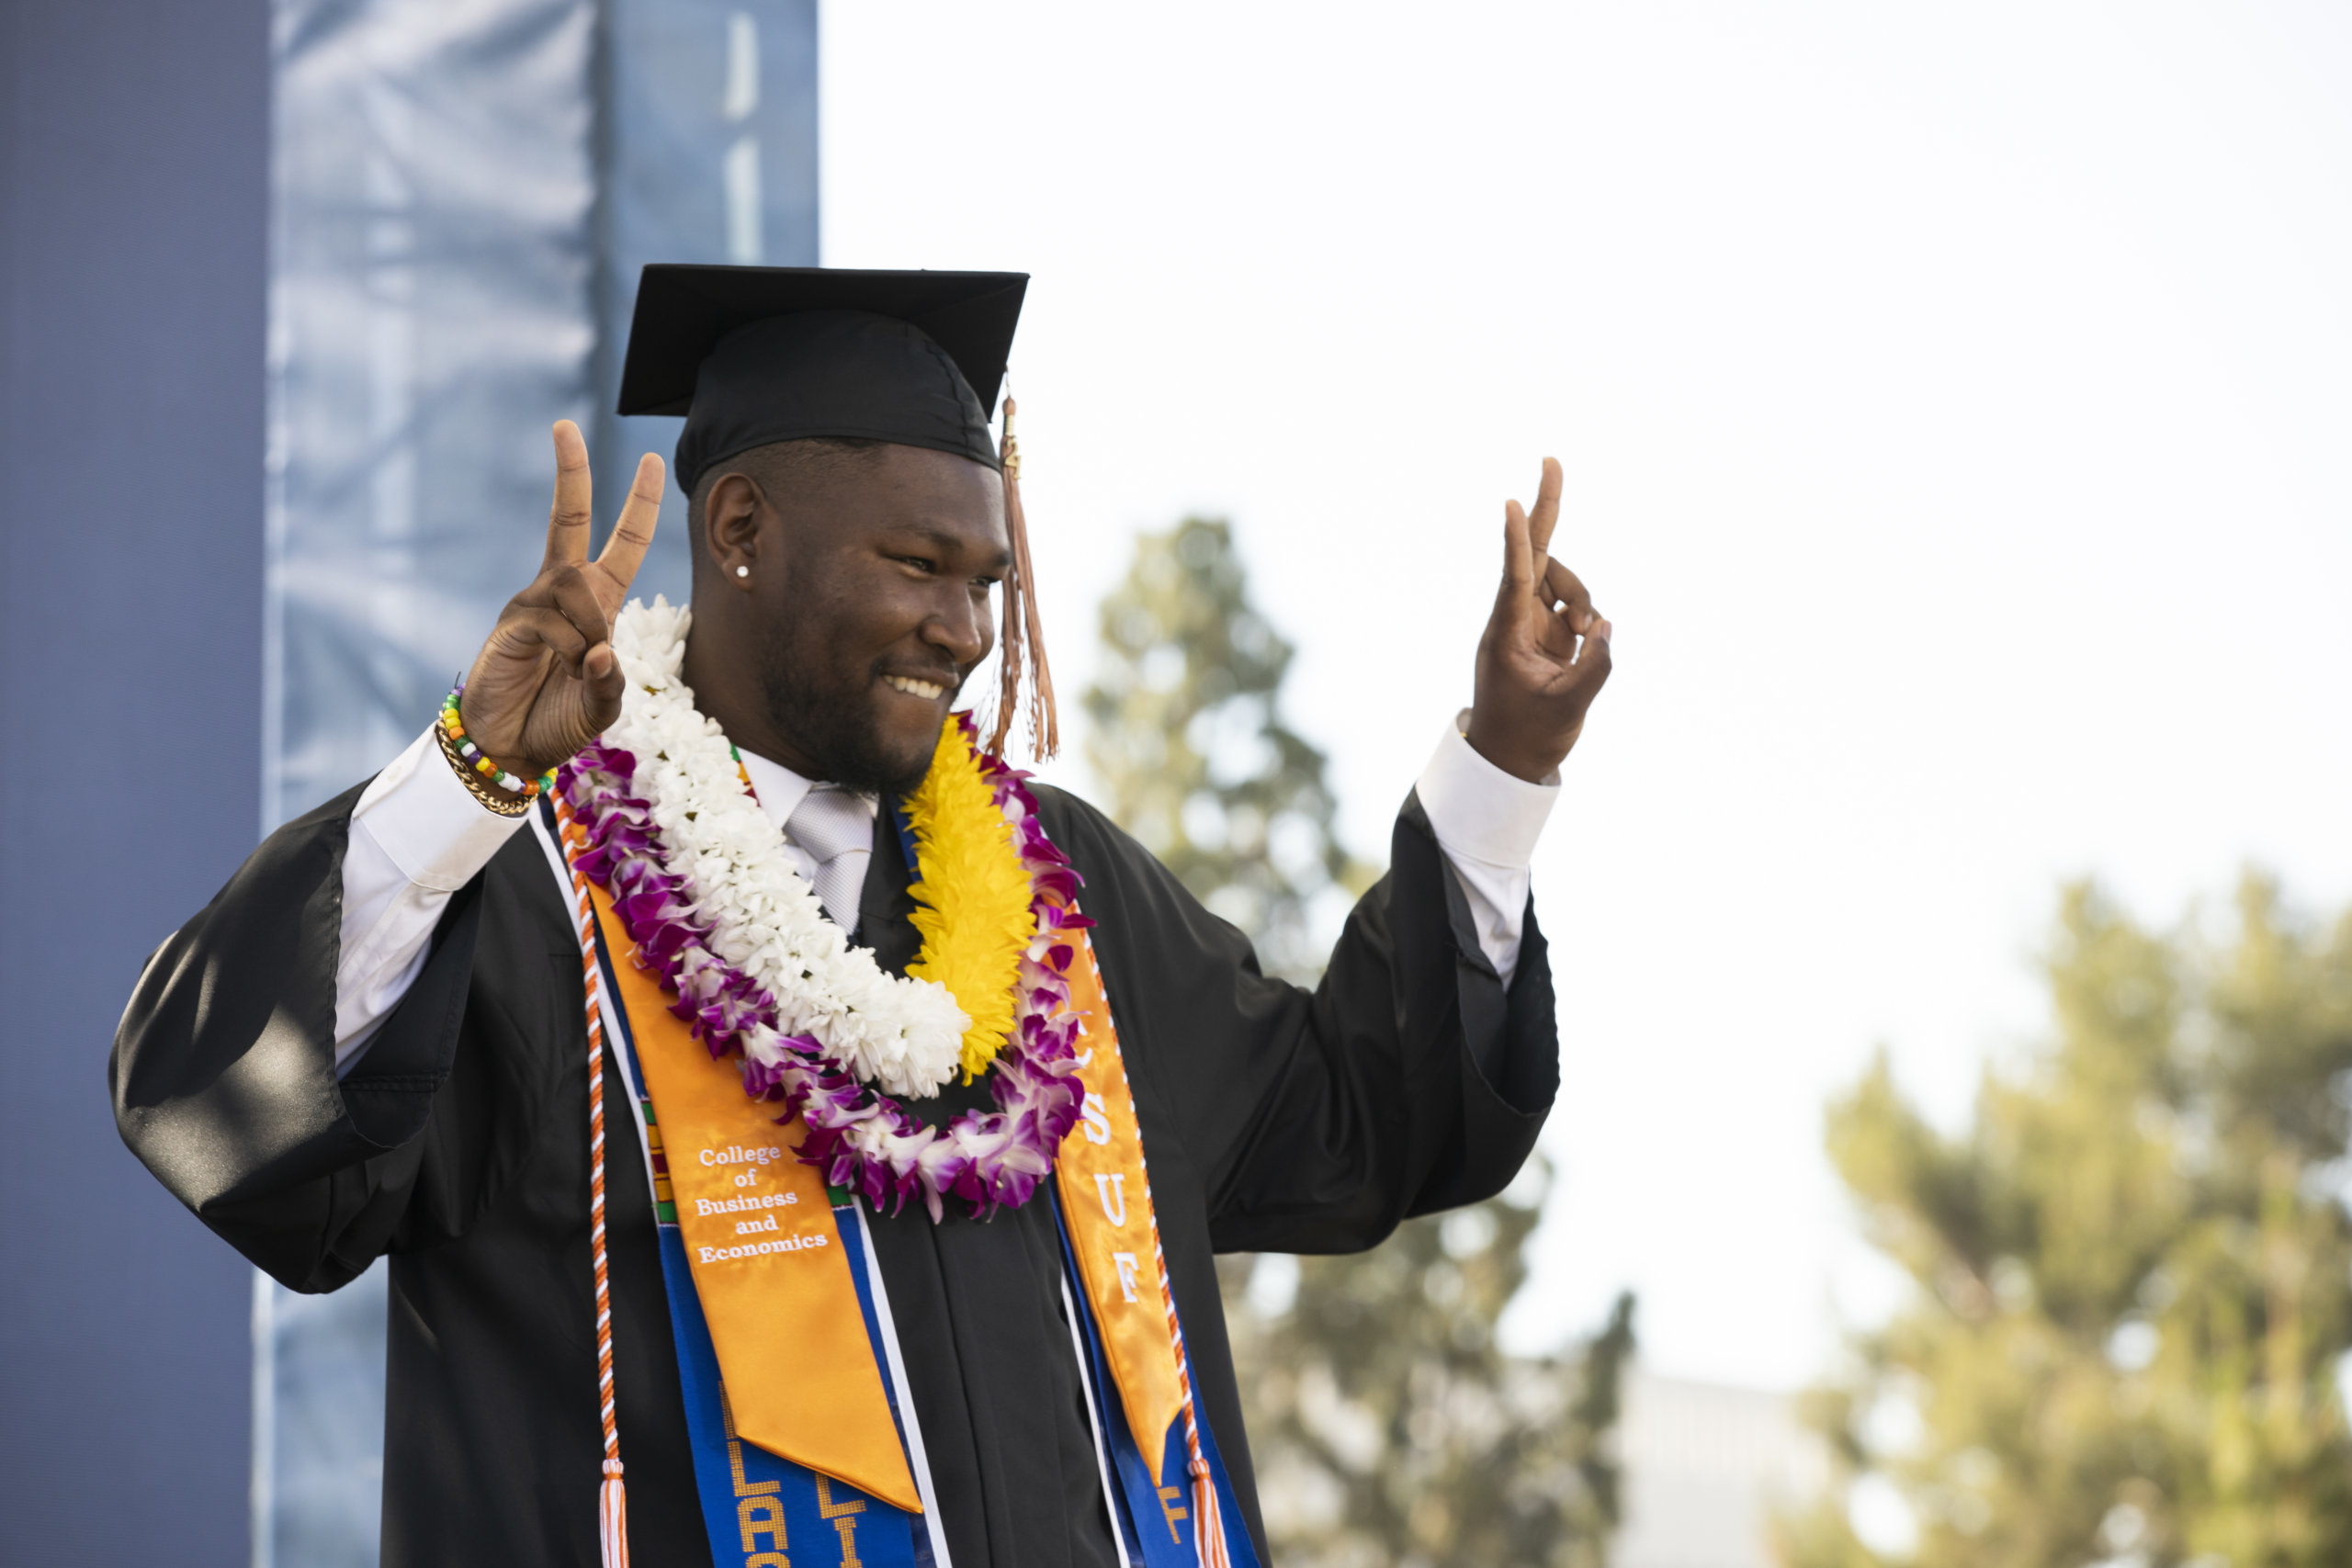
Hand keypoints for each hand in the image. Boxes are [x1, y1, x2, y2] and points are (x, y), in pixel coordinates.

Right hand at [457, 421, 664, 781]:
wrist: (509, 750)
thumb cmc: (557, 722)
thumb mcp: (603, 705)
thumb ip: (610, 679)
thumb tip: (600, 648)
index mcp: (597, 605)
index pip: (624, 544)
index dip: (640, 505)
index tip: (650, 460)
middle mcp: (564, 593)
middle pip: (572, 519)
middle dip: (570, 473)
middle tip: (564, 425)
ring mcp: (534, 603)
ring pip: (576, 584)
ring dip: (590, 626)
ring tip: (577, 666)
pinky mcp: (512, 622)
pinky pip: (554, 621)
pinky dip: (569, 649)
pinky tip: (559, 670)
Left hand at [1465, 456, 1612, 782]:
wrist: (1510, 759)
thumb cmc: (1527, 736)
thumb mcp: (1567, 707)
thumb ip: (1594, 667)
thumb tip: (1607, 627)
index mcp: (1507, 633)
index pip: (1515, 577)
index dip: (1517, 540)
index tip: (1511, 503)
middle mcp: (1516, 619)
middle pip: (1538, 555)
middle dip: (1547, 509)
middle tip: (1551, 458)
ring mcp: (1533, 622)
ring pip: (1565, 582)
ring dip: (1584, 598)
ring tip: (1587, 634)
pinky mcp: (1550, 632)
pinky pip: (1577, 607)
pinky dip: (1590, 619)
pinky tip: (1586, 641)